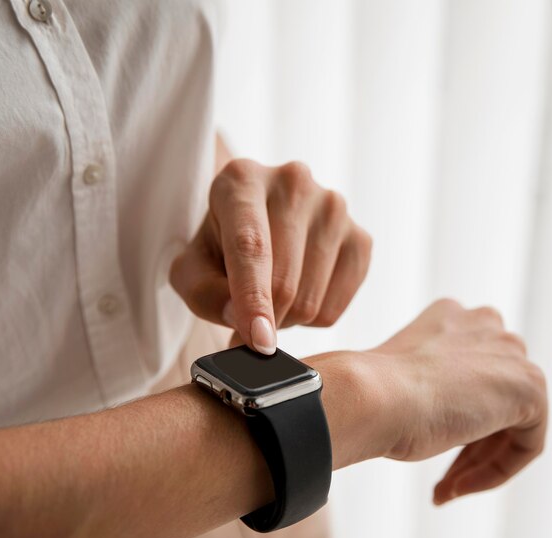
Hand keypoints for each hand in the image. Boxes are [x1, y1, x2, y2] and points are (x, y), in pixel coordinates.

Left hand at [170, 159, 371, 353]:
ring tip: (270, 299)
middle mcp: (293, 183)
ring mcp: (333, 207)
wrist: (255, 224)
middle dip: (263, 319)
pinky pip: (337, 307)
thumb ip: (206, 295)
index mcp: (242, 181)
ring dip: (286, 320)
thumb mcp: (192, 270)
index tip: (260, 342)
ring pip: (312, 300)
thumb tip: (249, 325)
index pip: (251, 247)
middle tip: (248, 321)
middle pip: (284, 282)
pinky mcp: (359, 236)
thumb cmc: (218, 249)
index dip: (254, 299)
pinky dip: (313, 317)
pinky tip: (299, 292)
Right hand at [310, 299, 547, 503]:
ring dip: (476, 462)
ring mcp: (509, 351)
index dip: (451, 415)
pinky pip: (528, 443)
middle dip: (469, 444)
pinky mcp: (529, 384)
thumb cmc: (371, 393)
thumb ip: (432, 383)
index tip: (425, 443)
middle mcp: (483, 323)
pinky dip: (495, 472)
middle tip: (439, 477)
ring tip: (444, 488)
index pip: (468, 372)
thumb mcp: (402, 380)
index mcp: (448, 317)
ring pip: (510, 424)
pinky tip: (455, 485)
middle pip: (492, 397)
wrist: (370, 395)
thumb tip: (451, 414)